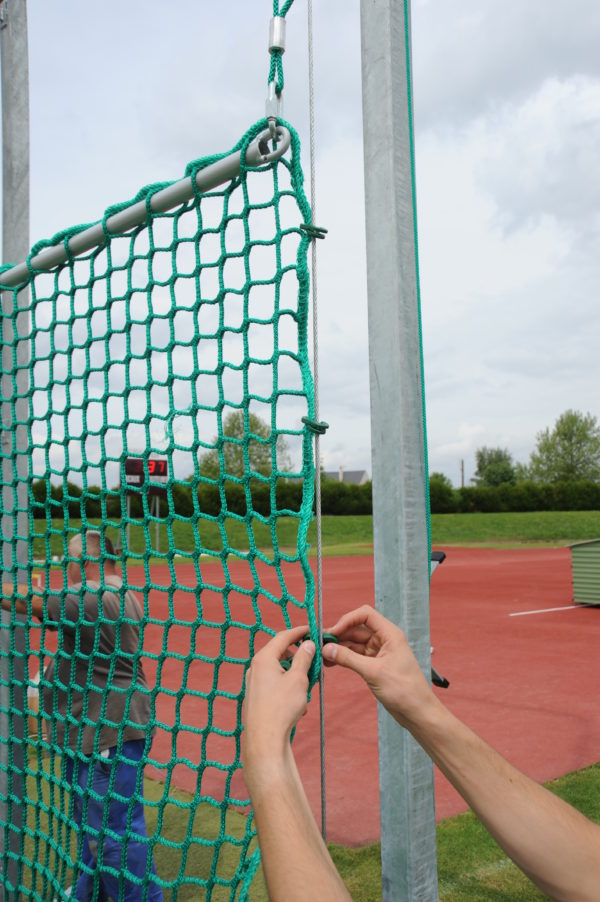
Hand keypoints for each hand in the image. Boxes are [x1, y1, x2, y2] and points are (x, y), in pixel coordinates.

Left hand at [243, 626, 315, 769]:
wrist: (264, 740)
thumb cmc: (281, 707)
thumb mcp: (298, 679)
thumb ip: (304, 658)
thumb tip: (307, 644)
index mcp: (263, 659)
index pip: (283, 637)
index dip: (299, 632)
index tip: (312, 630)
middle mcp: (255, 668)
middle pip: (281, 654)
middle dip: (299, 658)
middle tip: (314, 662)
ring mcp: (254, 683)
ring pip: (279, 672)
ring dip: (295, 677)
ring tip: (306, 689)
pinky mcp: (256, 698)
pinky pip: (275, 686)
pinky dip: (288, 690)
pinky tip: (297, 706)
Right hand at [322, 605, 435, 729]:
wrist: (417, 712)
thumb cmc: (404, 690)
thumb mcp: (373, 672)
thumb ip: (348, 658)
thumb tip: (327, 649)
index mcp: (389, 634)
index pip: (365, 615)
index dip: (347, 619)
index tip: (333, 632)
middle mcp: (384, 640)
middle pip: (357, 629)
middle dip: (339, 635)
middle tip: (320, 644)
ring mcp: (379, 652)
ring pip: (354, 643)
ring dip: (339, 647)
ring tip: (322, 655)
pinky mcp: (375, 665)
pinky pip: (355, 656)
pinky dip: (344, 658)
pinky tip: (331, 662)